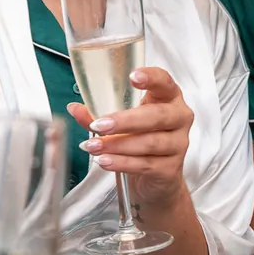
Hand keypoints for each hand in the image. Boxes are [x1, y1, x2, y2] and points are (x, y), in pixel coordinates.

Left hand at [68, 67, 193, 207]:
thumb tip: (75, 108)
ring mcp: (178, 144)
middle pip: (157, 116)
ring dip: (117, 145)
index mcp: (168, 98)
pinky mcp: (171, 168)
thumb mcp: (122, 122)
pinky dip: (122, 163)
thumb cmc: (141, 139)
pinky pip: (146, 164)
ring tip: (94, 146)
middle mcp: (178, 118)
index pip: (165, 82)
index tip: (133, 76)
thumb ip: (99, 114)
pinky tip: (105, 161)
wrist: (156, 178)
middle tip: (98, 125)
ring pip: (149, 143)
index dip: (151, 78)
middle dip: (125, 121)